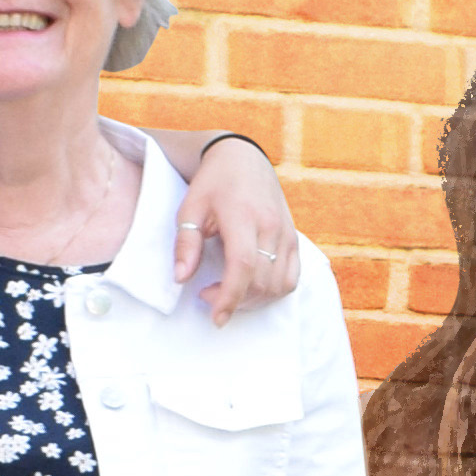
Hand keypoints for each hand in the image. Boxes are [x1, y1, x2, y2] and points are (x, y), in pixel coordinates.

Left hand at [175, 129, 305, 320]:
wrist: (244, 159)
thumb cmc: (213, 183)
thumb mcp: (190, 207)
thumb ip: (186, 243)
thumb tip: (181, 278)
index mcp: (243, 215)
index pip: (242, 265)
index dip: (229, 296)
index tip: (215, 316)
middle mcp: (271, 226)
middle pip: (261, 281)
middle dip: (235, 300)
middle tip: (208, 295)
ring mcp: (286, 234)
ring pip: (278, 285)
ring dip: (253, 300)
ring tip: (229, 292)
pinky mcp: (294, 239)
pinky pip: (291, 278)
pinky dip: (272, 292)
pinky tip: (251, 287)